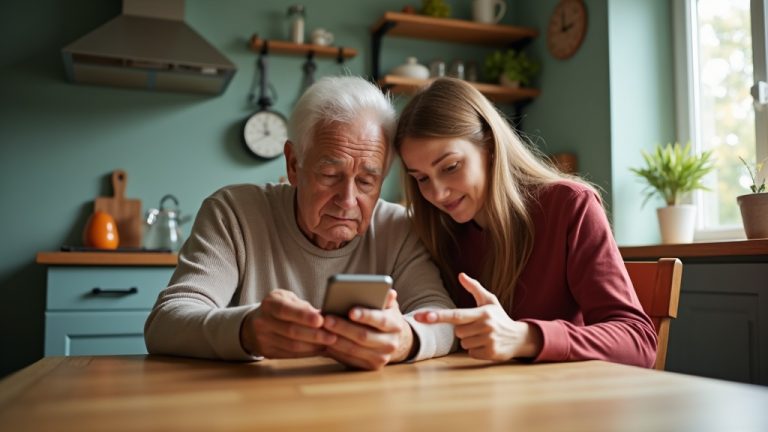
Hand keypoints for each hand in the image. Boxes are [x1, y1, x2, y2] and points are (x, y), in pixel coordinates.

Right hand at [240, 289, 336, 357]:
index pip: (285, 309)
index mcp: (269, 304)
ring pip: (292, 346)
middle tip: (332, 336)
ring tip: (329, 343)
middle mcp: (263, 322)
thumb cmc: (280, 307)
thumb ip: (303, 306)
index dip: (303, 315)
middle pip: (291, 331)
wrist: (256, 323)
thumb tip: (325, 315)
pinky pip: (291, 355)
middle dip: (314, 334)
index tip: (321, 319)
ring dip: (314, 346)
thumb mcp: (288, 299)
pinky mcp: (268, 352)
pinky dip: (308, 353)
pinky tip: (320, 349)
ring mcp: (263, 339)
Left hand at [323, 290, 414, 369]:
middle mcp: (391, 343)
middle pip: (364, 336)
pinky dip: (337, 351)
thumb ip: (385, 298)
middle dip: (343, 327)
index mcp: (395, 325)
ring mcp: (382, 357)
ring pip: (354, 349)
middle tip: (326, 319)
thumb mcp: (387, 305)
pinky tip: (326, 341)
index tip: (350, 311)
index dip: (365, 316)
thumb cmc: (384, 316)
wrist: (391, 339)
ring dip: (336, 340)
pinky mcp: (371, 366)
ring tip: (322, 329)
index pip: (380, 320)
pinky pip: (350, 359)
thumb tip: (389, 293)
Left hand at [414, 273, 541, 361]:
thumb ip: (474, 288)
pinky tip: (486, 345)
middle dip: (463, 330)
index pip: (455, 315)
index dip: (437, 316)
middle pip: (457, 331)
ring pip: (463, 343)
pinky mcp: (490, 354)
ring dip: (470, 340)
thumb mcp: (489, 300)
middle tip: (478, 327)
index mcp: (482, 313)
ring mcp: (488, 341)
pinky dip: (476, 350)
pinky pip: (470, 353)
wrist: (519, 337)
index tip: (421, 317)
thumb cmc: (499, 317)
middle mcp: (485, 326)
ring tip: (483, 336)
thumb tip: (460, 275)